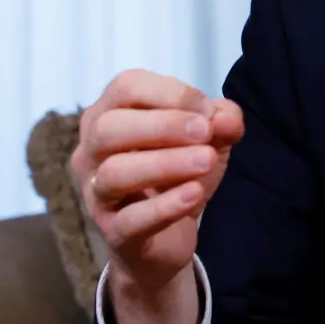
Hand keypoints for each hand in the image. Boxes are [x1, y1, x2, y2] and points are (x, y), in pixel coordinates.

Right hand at [71, 70, 243, 323]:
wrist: (169, 237)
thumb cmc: (186, 170)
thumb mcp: (211, 141)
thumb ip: (223, 124)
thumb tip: (231, 116)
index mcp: (113, 112)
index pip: (128, 86)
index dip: (172, 93)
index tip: (211, 109)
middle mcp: (93, 149)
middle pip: (112, 127)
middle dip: (165, 125)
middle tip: (210, 131)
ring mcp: (95, 193)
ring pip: (114, 172)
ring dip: (165, 164)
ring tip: (210, 163)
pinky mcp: (110, 233)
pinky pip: (130, 220)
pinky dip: (165, 206)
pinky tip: (196, 197)